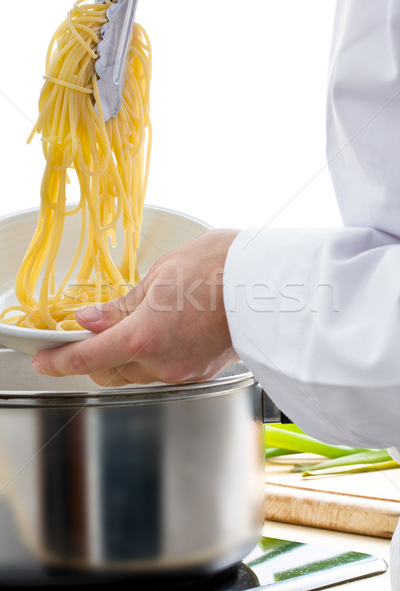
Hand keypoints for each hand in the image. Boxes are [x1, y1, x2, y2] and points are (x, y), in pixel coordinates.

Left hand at [32, 229, 239, 385]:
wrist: (268, 281)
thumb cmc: (217, 268)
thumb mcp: (158, 278)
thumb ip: (120, 307)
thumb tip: (89, 320)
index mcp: (145, 338)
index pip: (87, 358)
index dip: (59, 362)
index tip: (44, 361)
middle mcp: (162, 364)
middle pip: (109, 373)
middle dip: (93, 357)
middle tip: (91, 332)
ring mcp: (183, 372)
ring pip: (135, 375)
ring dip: (123, 357)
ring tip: (133, 326)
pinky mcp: (200, 371)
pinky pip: (161, 372)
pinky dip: (149, 357)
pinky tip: (159, 333)